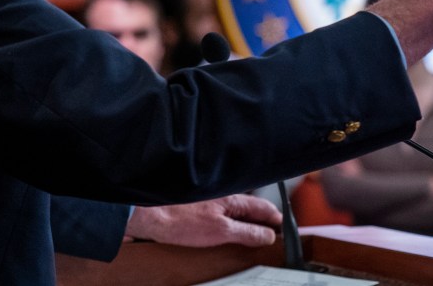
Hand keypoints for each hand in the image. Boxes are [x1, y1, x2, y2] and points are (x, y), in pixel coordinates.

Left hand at [125, 194, 282, 247]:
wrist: (148, 214)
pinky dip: (229, 223)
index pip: (263, 208)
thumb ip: (246, 232)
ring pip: (235, 210)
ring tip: (252, 235)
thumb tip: (267, 235)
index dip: (276, 220)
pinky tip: (224, 232)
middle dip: (262, 220)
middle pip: (250, 209)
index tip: (284, 231)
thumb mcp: (220, 231)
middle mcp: (222, 196)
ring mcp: (209, 201)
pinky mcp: (196, 207)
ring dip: (245, 222)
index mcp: (232, 198)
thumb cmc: (179, 219)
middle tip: (271, 235)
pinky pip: (220, 214)